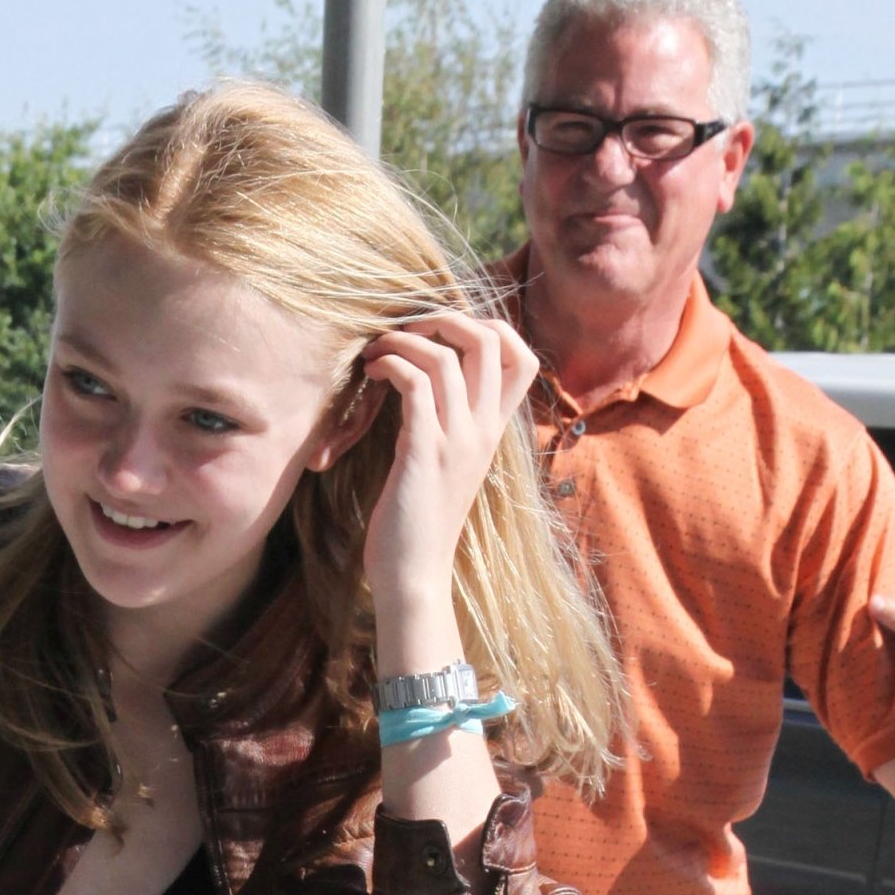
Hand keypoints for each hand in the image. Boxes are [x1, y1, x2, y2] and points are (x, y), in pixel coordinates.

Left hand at [359, 312, 537, 609]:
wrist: (415, 575)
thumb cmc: (421, 521)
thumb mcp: (448, 465)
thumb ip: (451, 427)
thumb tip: (428, 390)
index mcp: (493, 430)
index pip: (521, 357)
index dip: (487, 327)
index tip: (441, 335)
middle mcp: (484, 429)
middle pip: (491, 340)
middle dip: (444, 319)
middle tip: (406, 331)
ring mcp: (457, 439)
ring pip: (447, 356)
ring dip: (404, 341)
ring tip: (376, 353)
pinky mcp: (424, 452)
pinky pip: (415, 385)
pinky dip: (392, 366)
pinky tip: (372, 375)